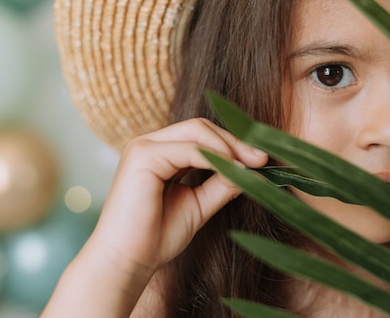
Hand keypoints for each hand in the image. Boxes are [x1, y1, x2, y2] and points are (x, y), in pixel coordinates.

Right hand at [90, 118, 267, 277]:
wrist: (127, 263)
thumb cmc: (156, 238)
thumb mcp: (199, 205)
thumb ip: (221, 184)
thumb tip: (250, 170)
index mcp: (160, 153)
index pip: (202, 134)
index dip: (233, 143)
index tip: (261, 160)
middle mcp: (150, 144)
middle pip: (201, 127)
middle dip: (235, 141)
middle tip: (262, 159)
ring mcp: (144, 147)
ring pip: (197, 130)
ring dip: (228, 146)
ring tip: (251, 165)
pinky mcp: (142, 156)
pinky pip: (188, 149)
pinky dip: (214, 157)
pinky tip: (231, 170)